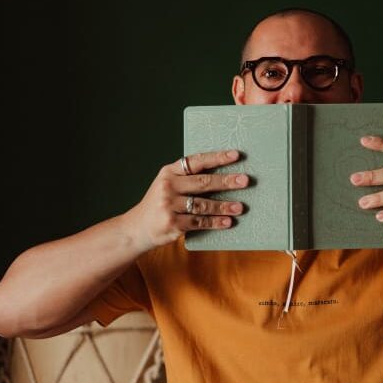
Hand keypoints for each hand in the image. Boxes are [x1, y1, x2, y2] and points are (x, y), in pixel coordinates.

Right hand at [132, 150, 249, 248]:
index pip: (196, 161)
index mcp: (169, 172)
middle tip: (245, 180)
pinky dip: (215, 222)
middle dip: (226, 181)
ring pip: (203, 204)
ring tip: (240, 207)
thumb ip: (187, 179)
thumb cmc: (160, 204)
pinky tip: (228, 222)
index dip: (217, 158)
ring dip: (224, 206)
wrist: (138, 227)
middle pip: (203, 182)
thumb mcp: (167, 185)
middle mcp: (168, 186)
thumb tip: (223, 176)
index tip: (235, 155)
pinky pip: (200, 222)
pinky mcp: (173, 224)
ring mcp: (169, 205)